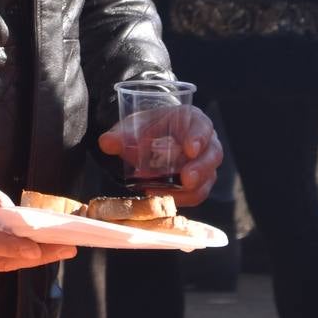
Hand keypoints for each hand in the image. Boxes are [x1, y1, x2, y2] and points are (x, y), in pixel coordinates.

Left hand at [97, 104, 223, 207]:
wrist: (149, 139)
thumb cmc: (147, 128)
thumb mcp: (133, 126)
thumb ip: (120, 134)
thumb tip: (106, 142)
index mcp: (192, 119)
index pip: (202, 126)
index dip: (198, 137)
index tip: (189, 149)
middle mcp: (205, 142)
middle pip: (212, 154)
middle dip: (200, 168)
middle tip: (186, 179)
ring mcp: (205, 163)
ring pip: (208, 177)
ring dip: (192, 189)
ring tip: (170, 194)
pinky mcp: (199, 182)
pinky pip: (198, 193)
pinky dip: (183, 198)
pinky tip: (164, 198)